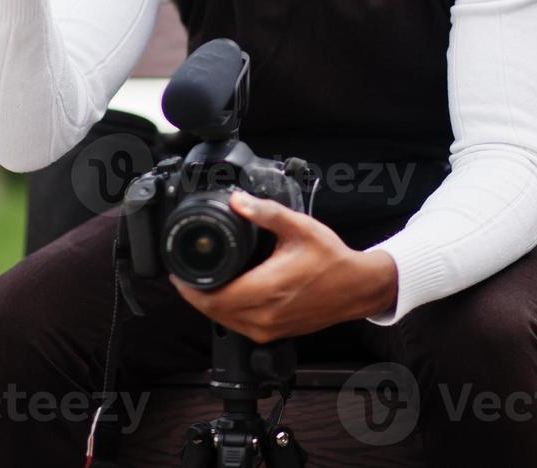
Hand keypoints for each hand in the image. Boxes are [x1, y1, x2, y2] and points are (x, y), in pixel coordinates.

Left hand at [170, 191, 398, 342]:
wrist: (357, 288)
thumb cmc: (332, 259)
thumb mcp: (299, 228)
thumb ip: (266, 213)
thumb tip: (238, 201)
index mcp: (269, 289)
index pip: (215, 298)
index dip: (190, 287)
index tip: (178, 273)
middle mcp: (266, 315)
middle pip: (213, 312)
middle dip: (195, 294)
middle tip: (185, 275)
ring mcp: (269, 329)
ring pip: (224, 322)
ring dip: (208, 305)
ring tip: (201, 283)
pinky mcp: (273, 334)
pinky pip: (238, 326)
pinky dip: (225, 312)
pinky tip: (224, 295)